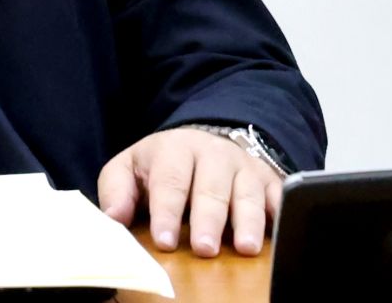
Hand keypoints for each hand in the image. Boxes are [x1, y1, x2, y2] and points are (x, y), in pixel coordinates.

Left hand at [97, 126, 280, 257]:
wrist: (202, 143)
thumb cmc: (162, 166)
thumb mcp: (129, 168)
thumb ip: (117, 190)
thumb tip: (113, 217)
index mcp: (174, 149)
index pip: (170, 181)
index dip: (167, 211)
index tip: (165, 241)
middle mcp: (212, 154)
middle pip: (211, 188)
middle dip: (208, 220)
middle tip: (204, 249)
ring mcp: (243, 167)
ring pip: (247, 193)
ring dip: (247, 221)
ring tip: (244, 248)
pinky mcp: (269, 180)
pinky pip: (278, 197)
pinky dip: (279, 214)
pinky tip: (277, 234)